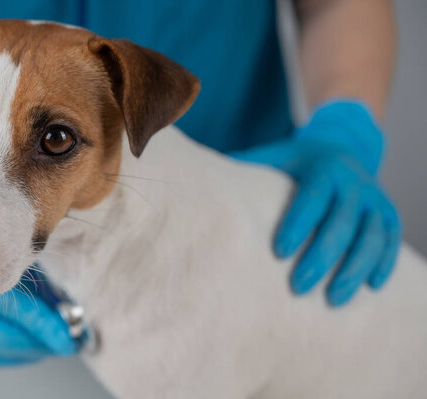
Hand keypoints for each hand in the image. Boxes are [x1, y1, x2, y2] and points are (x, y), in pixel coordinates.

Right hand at [0, 201, 76, 364]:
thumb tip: (38, 267)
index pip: (7, 314)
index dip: (40, 325)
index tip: (68, 331)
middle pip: (2, 341)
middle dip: (39, 342)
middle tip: (69, 339)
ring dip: (25, 350)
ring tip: (52, 342)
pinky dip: (3, 354)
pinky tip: (23, 347)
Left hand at [232, 100, 401, 305]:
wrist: (341, 145)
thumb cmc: (295, 159)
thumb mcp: (272, 155)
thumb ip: (243, 166)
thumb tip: (195, 179)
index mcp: (322, 168)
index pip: (311, 198)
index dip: (297, 224)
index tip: (278, 252)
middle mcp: (353, 181)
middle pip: (342, 221)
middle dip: (322, 256)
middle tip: (298, 287)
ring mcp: (375, 197)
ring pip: (371, 235)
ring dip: (355, 268)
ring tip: (333, 298)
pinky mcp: (388, 211)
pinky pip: (392, 239)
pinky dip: (384, 262)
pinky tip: (371, 287)